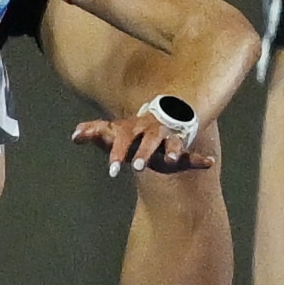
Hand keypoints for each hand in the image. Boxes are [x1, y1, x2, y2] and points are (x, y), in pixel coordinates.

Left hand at [73, 113, 215, 176]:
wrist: (161, 115)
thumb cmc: (132, 129)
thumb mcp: (113, 130)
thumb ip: (94, 132)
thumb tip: (74, 135)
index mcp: (133, 128)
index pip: (122, 139)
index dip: (116, 153)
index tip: (111, 170)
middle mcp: (150, 131)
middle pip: (146, 142)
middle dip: (142, 154)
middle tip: (136, 167)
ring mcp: (166, 138)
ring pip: (170, 144)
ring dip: (171, 152)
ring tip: (170, 161)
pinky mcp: (180, 145)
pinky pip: (191, 154)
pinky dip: (201, 159)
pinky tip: (209, 163)